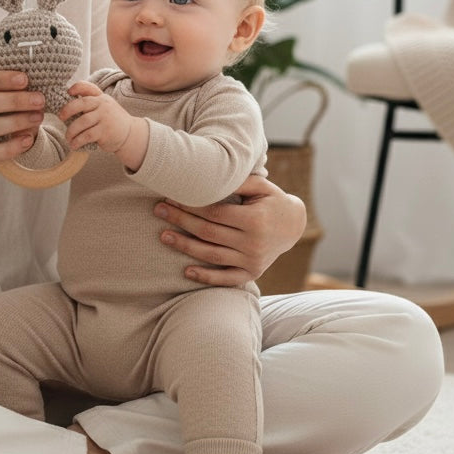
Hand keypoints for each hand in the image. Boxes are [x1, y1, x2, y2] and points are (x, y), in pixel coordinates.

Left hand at [60, 81, 147, 168]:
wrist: (130, 134)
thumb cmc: (111, 120)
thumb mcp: (104, 106)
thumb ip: (90, 103)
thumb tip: (66, 105)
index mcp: (101, 97)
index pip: (88, 88)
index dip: (77, 87)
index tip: (68, 92)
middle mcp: (103, 105)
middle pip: (81, 104)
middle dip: (68, 110)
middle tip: (61, 117)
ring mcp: (105, 118)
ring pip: (82, 122)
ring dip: (71, 131)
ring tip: (68, 138)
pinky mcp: (105, 131)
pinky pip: (86, 135)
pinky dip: (77, 141)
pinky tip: (74, 145)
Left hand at [154, 174, 306, 285]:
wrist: (294, 225)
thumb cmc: (271, 200)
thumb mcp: (261, 186)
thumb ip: (237, 181)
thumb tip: (208, 175)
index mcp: (255, 220)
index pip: (214, 213)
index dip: (190, 205)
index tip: (171, 196)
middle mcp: (253, 243)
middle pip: (208, 232)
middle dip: (181, 220)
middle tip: (158, 211)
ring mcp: (253, 261)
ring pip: (212, 255)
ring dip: (185, 246)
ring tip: (163, 236)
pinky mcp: (252, 273)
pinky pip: (226, 279)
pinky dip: (206, 277)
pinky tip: (186, 272)